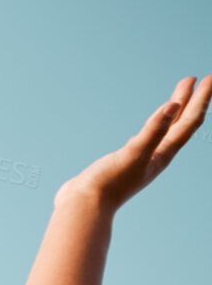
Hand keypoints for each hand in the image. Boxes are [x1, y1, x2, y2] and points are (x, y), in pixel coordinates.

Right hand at [62, 76, 209, 212]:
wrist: (84, 206)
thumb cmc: (109, 183)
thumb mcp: (134, 153)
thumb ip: (154, 129)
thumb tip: (174, 105)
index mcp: (162, 154)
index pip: (189, 123)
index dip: (200, 100)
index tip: (206, 78)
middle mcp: (156, 156)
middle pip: (180, 125)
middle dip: (190, 101)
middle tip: (195, 79)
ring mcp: (140, 160)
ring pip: (164, 131)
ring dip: (173, 113)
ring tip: (176, 99)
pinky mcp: (124, 162)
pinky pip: (146, 140)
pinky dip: (152, 128)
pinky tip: (148, 129)